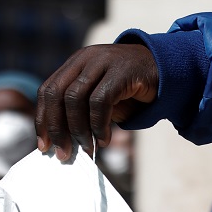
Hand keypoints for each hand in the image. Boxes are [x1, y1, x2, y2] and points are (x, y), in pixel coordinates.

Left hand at [35, 43, 158, 160]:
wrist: (168, 70)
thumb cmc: (132, 90)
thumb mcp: (103, 97)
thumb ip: (83, 112)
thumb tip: (64, 141)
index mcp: (75, 64)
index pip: (48, 90)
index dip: (43, 119)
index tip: (44, 145)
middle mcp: (85, 59)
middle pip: (57, 94)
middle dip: (56, 127)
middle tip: (62, 153)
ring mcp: (103, 61)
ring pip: (75, 98)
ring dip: (78, 129)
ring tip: (86, 149)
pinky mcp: (121, 71)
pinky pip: (101, 101)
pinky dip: (99, 124)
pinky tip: (104, 139)